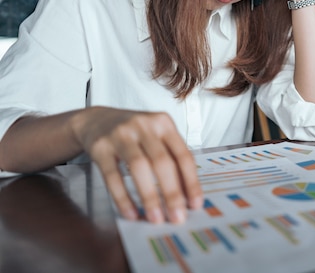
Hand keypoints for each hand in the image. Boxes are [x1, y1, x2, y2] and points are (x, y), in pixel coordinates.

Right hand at [74, 107, 202, 223]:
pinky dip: (123, 197)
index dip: (191, 182)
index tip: (195, 204)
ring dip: (149, 196)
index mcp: (164, 123)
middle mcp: (144, 125)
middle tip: (177, 218)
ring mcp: (121, 134)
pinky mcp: (100, 147)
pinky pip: (112, 175)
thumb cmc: (134, 133)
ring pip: (139, 167)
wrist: (96, 119)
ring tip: (156, 218)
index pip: (183, 155)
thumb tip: (186, 194)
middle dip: (172, 193)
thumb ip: (171, 158)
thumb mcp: (156, 136)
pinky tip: (131, 213)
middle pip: (162, 162)